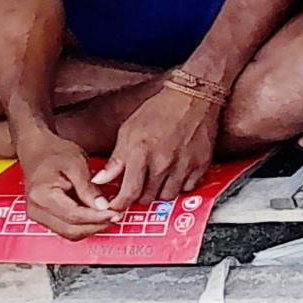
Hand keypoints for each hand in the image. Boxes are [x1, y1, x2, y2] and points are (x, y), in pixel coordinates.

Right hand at [13, 127, 115, 239]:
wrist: (37, 150)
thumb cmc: (54, 153)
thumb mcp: (76, 164)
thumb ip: (88, 187)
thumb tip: (102, 206)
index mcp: (42, 195)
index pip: (73, 216)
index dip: (96, 217)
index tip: (114, 213)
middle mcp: (36, 209)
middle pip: (70, 229)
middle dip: (96, 226)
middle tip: (116, 216)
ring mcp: (38, 215)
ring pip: (68, 232)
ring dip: (90, 228)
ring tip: (109, 216)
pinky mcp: (44, 216)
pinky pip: (65, 227)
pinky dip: (83, 225)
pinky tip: (97, 215)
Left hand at [103, 84, 221, 210]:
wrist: (194, 96)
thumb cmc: (160, 109)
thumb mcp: (129, 130)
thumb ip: (116, 159)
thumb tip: (101, 179)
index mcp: (142, 153)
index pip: (128, 193)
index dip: (119, 205)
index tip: (115, 206)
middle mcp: (164, 162)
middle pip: (147, 198)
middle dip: (138, 196)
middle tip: (136, 188)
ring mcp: (185, 164)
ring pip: (167, 196)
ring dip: (159, 193)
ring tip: (155, 181)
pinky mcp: (202, 163)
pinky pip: (188, 188)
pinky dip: (180, 185)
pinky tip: (174, 175)